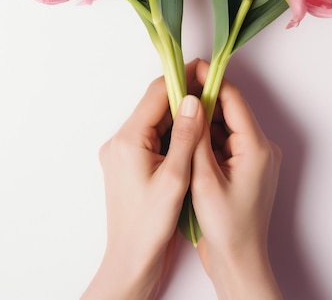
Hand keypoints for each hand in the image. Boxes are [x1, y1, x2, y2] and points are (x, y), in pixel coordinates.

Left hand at [81, 61, 205, 299]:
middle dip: (183, 95)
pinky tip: (191, 135)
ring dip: (178, 115)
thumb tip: (195, 99)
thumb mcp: (175, 178)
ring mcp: (121, 152)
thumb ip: (186, 136)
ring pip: (154, 121)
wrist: (130, 261)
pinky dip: (171, 132)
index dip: (181, 78)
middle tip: (212, 89)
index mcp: (128, 140)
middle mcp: (119, 141)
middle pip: (154, 105)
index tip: (205, 69)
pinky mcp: (126, 163)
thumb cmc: (150, 226)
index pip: (156, 94)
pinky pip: (150, 136)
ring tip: (207, 110)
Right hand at [191, 60, 282, 299]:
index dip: (211, 80)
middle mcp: (262, 147)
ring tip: (178, 114)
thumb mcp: (204, 178)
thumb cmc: (225, 227)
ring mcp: (256, 158)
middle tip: (176, 91)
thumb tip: (191, 102)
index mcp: (256, 146)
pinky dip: (209, 139)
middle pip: (230, 110)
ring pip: (226, 126)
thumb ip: (197, 137)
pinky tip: (188, 139)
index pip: (233, 99)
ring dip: (204, 121)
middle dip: (204, 100)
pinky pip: (227, 142)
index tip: (190, 67)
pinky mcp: (248, 168)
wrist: (239, 262)